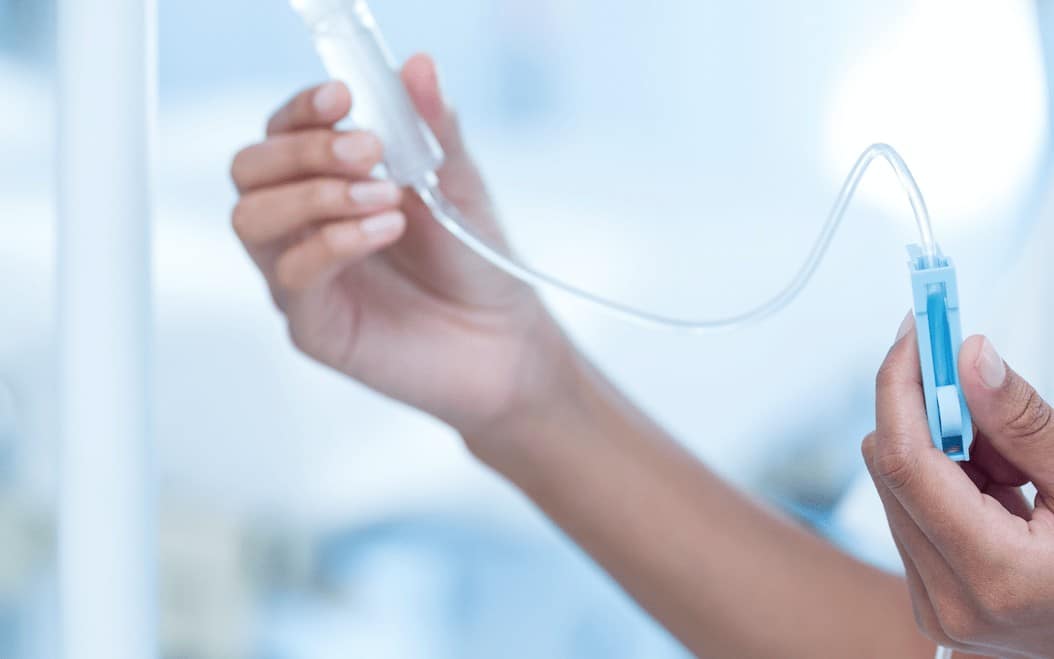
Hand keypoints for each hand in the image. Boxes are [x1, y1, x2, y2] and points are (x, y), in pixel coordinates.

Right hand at [230, 54, 573, 434]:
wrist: (503, 339)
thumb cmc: (474, 260)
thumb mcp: (459, 184)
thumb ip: (433, 128)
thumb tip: (418, 65)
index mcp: (327, 184)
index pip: (280, 133)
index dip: (301, 110)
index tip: (342, 96)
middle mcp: (303, 227)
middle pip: (248, 169)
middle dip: (304, 149)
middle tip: (370, 151)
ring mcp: (302, 277)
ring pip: (252, 219)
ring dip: (315, 194)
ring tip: (384, 196)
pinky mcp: (313, 325)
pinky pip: (291, 277)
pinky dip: (334, 242)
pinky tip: (385, 228)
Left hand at [864, 314, 1053, 657]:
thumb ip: (1025, 424)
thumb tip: (969, 356)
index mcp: (994, 577)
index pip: (904, 460)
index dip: (901, 385)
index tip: (914, 330)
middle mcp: (948, 601)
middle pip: (891, 468)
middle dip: (925, 408)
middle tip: (968, 370)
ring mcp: (935, 607)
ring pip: (896, 486)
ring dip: (941, 448)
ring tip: (1013, 462)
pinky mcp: (931, 600)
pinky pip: (911, 512)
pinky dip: (947, 480)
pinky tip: (1001, 488)